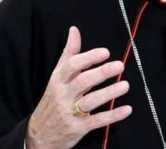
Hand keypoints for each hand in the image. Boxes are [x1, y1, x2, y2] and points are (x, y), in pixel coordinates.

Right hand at [25, 26, 131, 148]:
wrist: (38, 134)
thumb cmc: (52, 100)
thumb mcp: (57, 76)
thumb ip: (68, 54)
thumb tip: (74, 30)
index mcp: (58, 81)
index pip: (72, 66)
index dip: (88, 58)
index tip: (104, 52)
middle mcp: (63, 95)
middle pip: (82, 82)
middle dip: (101, 73)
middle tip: (119, 65)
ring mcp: (70, 113)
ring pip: (90, 101)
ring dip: (108, 93)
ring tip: (125, 85)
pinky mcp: (78, 128)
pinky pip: (96, 121)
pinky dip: (112, 115)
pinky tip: (126, 109)